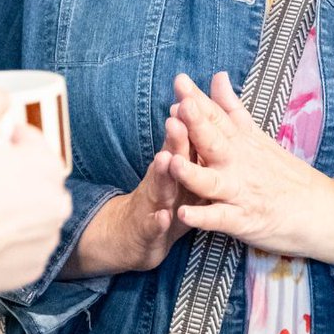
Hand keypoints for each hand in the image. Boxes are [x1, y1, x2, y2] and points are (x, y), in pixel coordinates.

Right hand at [0, 87, 70, 316]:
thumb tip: (2, 98)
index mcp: (48, 166)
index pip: (29, 139)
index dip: (1, 140)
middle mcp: (56, 204)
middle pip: (32, 175)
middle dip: (10, 172)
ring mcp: (45, 240)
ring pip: (29, 211)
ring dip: (10, 206)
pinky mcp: (31, 270)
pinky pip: (21, 245)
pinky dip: (6, 240)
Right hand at [59, 114, 197, 278]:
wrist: (131, 235)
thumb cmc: (164, 198)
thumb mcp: (177, 171)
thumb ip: (188, 144)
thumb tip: (202, 111)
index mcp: (174, 165)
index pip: (183, 139)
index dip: (188, 121)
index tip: (192, 97)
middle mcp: (161, 179)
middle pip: (170, 156)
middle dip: (174, 139)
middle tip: (177, 120)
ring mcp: (152, 204)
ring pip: (159, 187)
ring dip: (162, 174)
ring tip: (165, 159)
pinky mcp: (147, 230)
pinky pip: (153, 226)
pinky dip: (157, 221)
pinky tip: (162, 217)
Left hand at [168, 72, 333, 264]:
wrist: (321, 211)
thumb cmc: (284, 172)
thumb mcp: (257, 135)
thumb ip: (231, 108)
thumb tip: (217, 75)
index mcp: (239, 141)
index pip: (215, 115)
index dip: (196, 99)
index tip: (179, 81)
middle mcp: (237, 162)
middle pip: (213, 141)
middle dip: (196, 125)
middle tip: (181, 107)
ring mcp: (239, 192)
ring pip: (211, 181)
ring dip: (192, 173)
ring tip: (173, 163)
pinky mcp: (243, 221)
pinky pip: (220, 219)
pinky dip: (203, 217)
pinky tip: (183, 214)